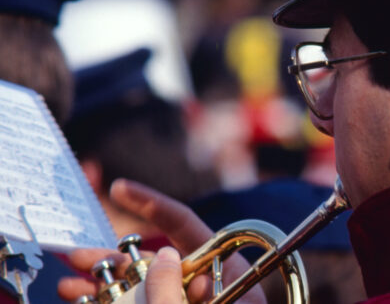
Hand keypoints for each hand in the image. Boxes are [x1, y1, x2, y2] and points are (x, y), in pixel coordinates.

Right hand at [58, 179, 265, 302]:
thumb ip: (177, 289)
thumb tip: (162, 257)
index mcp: (224, 266)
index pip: (185, 224)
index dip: (152, 203)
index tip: (120, 189)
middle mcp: (207, 280)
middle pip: (154, 257)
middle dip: (114, 255)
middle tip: (78, 257)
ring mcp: (192, 300)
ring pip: (144, 284)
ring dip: (106, 283)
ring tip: (71, 286)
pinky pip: (147, 302)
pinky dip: (118, 302)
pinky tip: (85, 300)